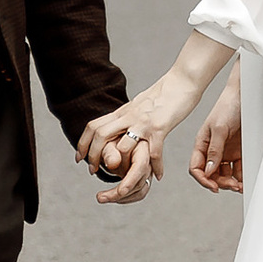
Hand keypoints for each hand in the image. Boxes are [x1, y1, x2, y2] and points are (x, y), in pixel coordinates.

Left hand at [76, 79, 198, 205]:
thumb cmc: (163, 94)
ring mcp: (143, 122)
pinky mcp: (159, 128)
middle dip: (93, 155)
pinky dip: (155, 167)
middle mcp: (129, 116)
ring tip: (124, 180)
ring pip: (123, 147)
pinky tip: (157, 176)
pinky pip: (153, 152)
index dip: (82, 143)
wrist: (183, 81)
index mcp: (122, 111)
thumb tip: (117, 123)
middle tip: (92, 171)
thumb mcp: (138, 104)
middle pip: (100, 136)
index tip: (79, 158)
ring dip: (123, 167)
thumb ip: (127, 116)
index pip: (93, 126)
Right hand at [189, 65, 242, 191]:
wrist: (246, 96)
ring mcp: (226, 152)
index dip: (203, 179)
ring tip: (240, 185)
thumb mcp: (219, 128)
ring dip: (231, 182)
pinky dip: (241, 177)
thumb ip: (214, 150)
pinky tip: (245, 180)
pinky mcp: (239, 152)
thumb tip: (208, 170)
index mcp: (202, 144)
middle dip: (220, 182)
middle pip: (211, 174)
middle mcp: (212, 150)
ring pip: (225, 174)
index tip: (214, 186)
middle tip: (231, 185)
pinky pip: (238, 169)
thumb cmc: (228, 106)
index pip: (196, 167)